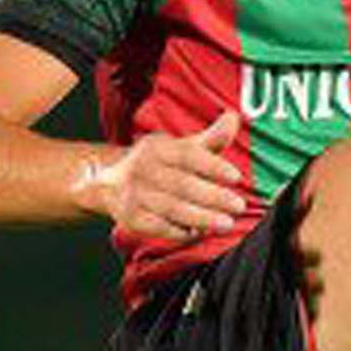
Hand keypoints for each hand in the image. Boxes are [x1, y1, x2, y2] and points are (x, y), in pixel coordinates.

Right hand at [94, 112, 251, 248]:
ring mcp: (135, 194)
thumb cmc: (160, 165)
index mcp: (158, 148)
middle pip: (182, 184)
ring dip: (202, 218)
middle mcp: (144, 168)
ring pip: (173, 208)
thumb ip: (211, 138)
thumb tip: (234, 118)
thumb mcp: (182, 148)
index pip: (188, 155)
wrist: (112, 184)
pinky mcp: (131, 218)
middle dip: (213, 197)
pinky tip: (199, 233)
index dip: (213, 166)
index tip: (236, 177)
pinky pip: (160, 227)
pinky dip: (181, 232)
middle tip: (238, 206)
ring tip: (226, 223)